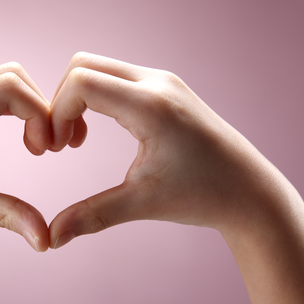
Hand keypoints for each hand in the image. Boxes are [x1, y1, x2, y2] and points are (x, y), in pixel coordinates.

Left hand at [0, 62, 52, 252]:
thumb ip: (8, 215)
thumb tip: (47, 241)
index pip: (11, 88)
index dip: (41, 113)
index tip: (46, 151)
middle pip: (9, 75)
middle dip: (38, 106)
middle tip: (44, 148)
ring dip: (23, 106)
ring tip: (32, 146)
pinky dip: (6, 108)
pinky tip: (12, 140)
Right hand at [47, 52, 289, 247]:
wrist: (252, 193)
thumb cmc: (204, 197)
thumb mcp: (143, 204)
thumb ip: (92, 216)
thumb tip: (51, 238)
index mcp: (152, 106)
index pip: (81, 82)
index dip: (57, 112)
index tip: (56, 149)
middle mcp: (158, 83)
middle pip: (84, 65)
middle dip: (62, 102)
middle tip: (61, 144)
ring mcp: (164, 82)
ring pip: (99, 68)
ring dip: (78, 100)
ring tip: (77, 142)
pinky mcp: (166, 89)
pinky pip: (117, 78)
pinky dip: (97, 98)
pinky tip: (98, 133)